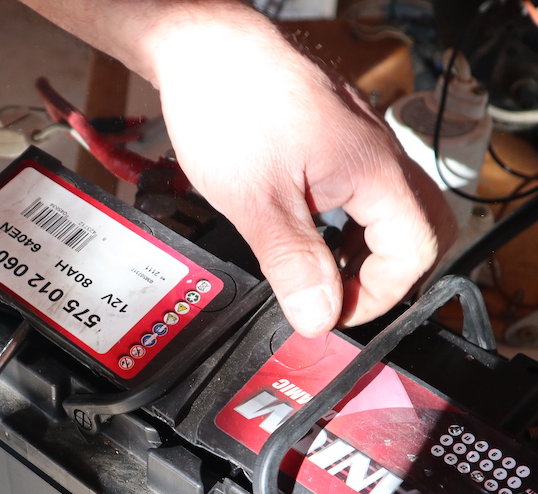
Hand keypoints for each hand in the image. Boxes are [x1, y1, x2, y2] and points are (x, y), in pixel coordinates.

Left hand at [146, 2, 457, 335]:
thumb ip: (293, 262)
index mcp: (372, 170)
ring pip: (389, 211)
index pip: (415, 251)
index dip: (377, 296)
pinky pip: (361, 190)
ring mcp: (358, 144)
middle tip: (336, 299)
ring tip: (314, 273)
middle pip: (419, 229)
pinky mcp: (334, 139)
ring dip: (360, 251)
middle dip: (383, 276)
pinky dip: (342, 224)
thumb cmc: (229, 107)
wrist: (203, 48)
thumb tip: (319, 316)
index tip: (330, 314)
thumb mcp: (255, 202)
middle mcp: (377, 154)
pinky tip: (305, 233)